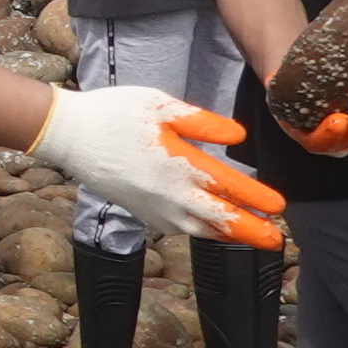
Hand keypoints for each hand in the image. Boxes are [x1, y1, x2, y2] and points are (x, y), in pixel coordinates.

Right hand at [27, 86, 287, 248]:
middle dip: (250, 231)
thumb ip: (201, 122)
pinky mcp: (140, 212)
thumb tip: (237, 135)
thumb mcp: (161, 106)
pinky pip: (178, 228)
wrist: (68, 135)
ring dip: (226, 235)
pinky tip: (206, 228)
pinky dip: (200, 232)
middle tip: (274, 241)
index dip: (256, 199)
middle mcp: (170, 194)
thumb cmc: (115, 113)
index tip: (279, 207)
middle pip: (219, 220)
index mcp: (180, 165)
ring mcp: (154, 208)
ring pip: (199, 230)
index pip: (228, 187)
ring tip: (247, 238)